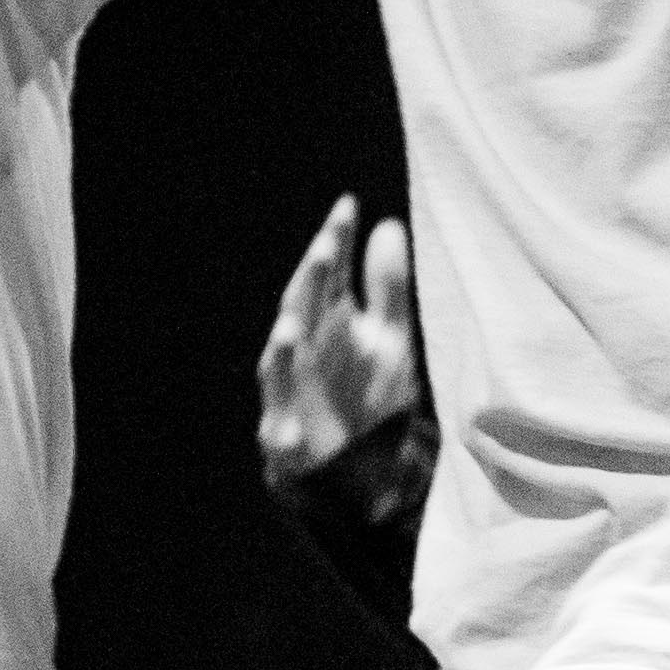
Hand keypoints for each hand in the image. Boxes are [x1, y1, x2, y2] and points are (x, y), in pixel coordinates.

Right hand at [255, 195, 424, 483]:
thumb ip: (387, 285)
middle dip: (313, 282)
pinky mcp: (284, 432)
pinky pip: (279, 424)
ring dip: (286, 342)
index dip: (336, 241)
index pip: (331, 274)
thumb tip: (387, 224)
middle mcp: (306, 346)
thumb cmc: (365, 392)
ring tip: (292, 326)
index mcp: (331, 319)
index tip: (347, 206)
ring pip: (281, 361)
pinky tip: (291, 425)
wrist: (352, 463)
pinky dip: (284, 423)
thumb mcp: (389, 337)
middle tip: (327, 248)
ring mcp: (291, 388)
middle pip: (304, 307)